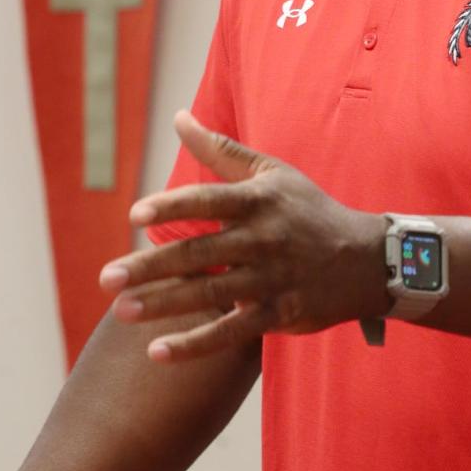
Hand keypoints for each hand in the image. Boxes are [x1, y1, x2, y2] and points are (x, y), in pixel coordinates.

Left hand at [99, 111, 387, 362]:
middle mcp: (263, 237)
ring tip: (122, 311)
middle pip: (199, 252)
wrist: (363, 257)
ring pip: (210, 292)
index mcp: (259, 200)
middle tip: (107, 277)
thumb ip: (221, 151)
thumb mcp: (271, 172)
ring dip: (164, 304)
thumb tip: (179, 118)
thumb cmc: (308, 208)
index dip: (172, 207)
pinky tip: (158, 352)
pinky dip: (195, 344)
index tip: (135, 217)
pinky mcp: (280, 313)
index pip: (209, 200)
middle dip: (150, 266)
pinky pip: (232, 332)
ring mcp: (271, 278)